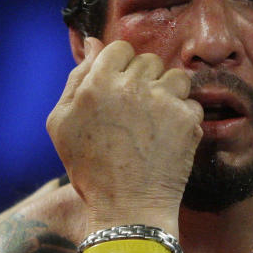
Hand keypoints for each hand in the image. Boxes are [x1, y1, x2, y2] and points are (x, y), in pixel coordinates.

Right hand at [47, 38, 202, 232]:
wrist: (127, 209)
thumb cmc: (89, 169)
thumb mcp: (61, 123)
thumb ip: (76, 78)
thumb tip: (93, 44)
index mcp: (97, 83)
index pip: (119, 48)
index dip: (121, 67)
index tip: (120, 89)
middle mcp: (131, 86)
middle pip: (148, 60)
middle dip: (144, 81)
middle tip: (136, 113)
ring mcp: (162, 101)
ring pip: (175, 77)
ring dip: (168, 94)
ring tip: (155, 123)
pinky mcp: (187, 119)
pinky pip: (191, 102)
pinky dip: (183, 118)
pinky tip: (167, 139)